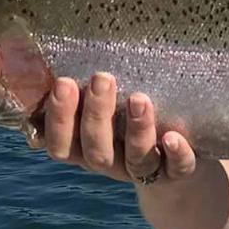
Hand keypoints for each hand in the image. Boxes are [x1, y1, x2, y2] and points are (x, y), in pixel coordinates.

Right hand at [40, 72, 197, 185]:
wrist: (178, 161)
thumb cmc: (130, 115)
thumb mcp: (108, 101)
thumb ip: (85, 87)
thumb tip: (50, 56)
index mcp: (87, 148)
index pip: (61, 144)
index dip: (58, 119)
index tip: (63, 82)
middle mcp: (114, 162)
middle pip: (96, 151)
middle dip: (96, 115)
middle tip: (102, 78)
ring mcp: (146, 170)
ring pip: (135, 159)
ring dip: (136, 130)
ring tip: (139, 98)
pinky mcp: (178, 172)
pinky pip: (177, 168)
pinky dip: (175, 153)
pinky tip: (172, 137)